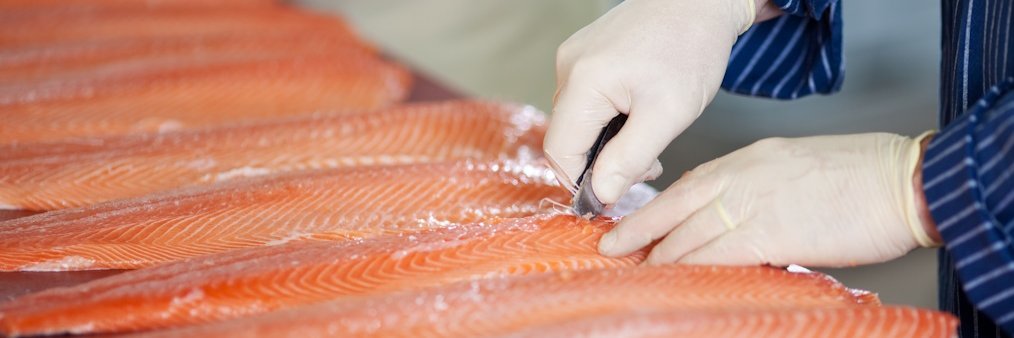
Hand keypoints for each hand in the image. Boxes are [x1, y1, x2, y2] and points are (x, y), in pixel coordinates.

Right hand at [545, 0, 762, 203]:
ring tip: (648, 136)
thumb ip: (630, 158)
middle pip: (568, 137)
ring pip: (578, 121)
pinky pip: (585, 100)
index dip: (582, 182)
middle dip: (602, 162)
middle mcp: (567, 67)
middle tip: (646, 164)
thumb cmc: (691, 48)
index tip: (614, 195)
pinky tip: (639, 112)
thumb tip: (600, 193)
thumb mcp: (668, 115)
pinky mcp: (584, 53)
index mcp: (583, 82)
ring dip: (607, 141)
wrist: (701, 1)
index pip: (560, 152)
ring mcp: (573, 58)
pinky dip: (608, 117)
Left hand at [598, 133, 939, 267]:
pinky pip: (716, 255)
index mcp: (749, 159)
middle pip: (676, 207)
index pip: (690, 185)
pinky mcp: (768, 232)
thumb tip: (742, 226)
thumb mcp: (798, 170)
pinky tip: (672, 281)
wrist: (904, 179)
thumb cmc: (865, 177)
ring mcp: (751, 202)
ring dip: (659, 256)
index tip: (637, 224)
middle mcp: (741, 176)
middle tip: (611, 247)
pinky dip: (689, 269)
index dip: (659, 208)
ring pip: (688, 234)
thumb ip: (762, 193)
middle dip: (640, 229)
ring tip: (634, 272)